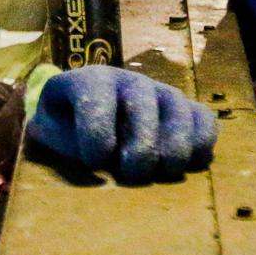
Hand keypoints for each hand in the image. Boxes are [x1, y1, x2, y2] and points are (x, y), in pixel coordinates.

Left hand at [28, 66, 216, 182]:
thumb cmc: (67, 126)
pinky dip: (201, 143)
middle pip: (142, 103)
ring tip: (162, 172)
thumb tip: (96, 165)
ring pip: (179, 110)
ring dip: (175, 147)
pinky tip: (187, 164)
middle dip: (140, 145)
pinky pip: (204, 119)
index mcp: (89, 79)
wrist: (85, 116)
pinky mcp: (186, 108)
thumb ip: (62, 142)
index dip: (96, 131)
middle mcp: (128, 80)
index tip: (95, 161)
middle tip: (132, 174)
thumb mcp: (51, 131)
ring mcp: (160, 92)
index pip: (95, 94)